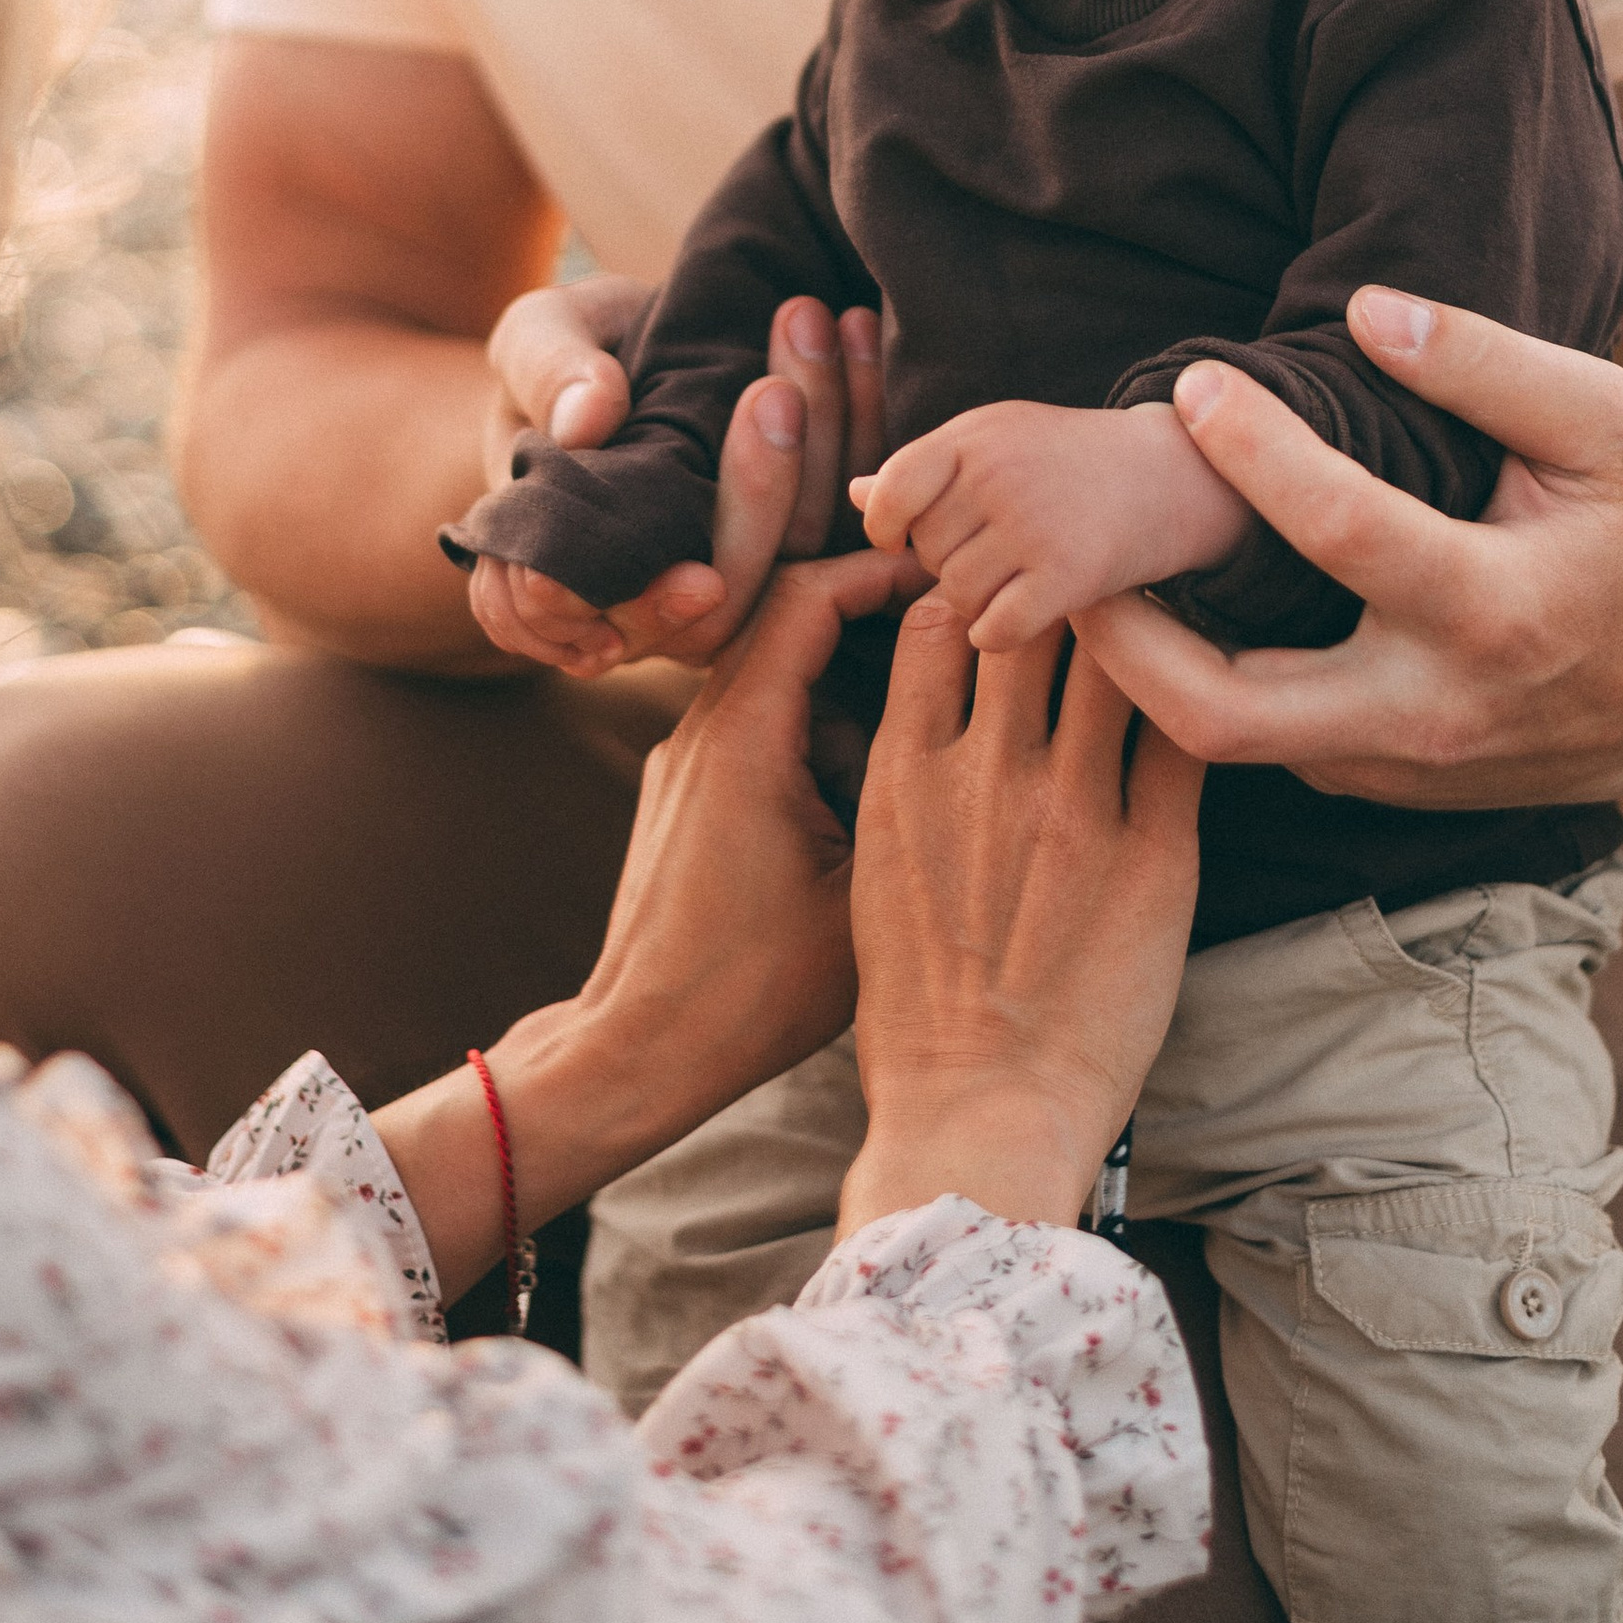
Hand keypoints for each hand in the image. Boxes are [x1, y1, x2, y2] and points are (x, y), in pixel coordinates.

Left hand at [376, 550, 904, 1294]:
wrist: (639, 1051)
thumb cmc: (754, 990)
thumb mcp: (864, 891)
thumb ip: (914, 794)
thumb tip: (983, 729)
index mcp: (744, 736)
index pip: (806, 594)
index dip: (880, 572)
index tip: (946, 578)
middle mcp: (702, 729)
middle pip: (787, 620)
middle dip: (871, 618)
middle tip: (953, 632)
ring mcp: (684, 761)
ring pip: (773, 675)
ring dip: (846, 688)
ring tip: (922, 729)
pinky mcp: (681, 796)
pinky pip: (751, 725)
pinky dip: (812, 731)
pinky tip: (866, 788)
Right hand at [460, 280, 883, 671]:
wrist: (628, 352)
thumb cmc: (564, 362)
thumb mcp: (534, 341)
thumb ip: (548, 373)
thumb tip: (588, 421)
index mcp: (565, 577)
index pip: (614, 625)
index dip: (657, 608)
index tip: (701, 569)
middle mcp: (657, 602)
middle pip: (725, 598)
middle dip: (759, 494)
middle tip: (775, 389)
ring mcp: (744, 578)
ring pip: (802, 556)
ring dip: (826, 438)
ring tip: (824, 323)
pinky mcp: (813, 540)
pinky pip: (854, 505)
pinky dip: (867, 415)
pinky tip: (857, 334)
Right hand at [839, 599, 1204, 1235]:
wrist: (981, 1116)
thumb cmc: (918, 1010)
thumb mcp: (877, 871)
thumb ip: (911, 776)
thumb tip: (943, 709)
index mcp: (905, 774)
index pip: (938, 619)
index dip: (974, 584)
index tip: (1006, 576)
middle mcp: (988, 774)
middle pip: (1032, 615)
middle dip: (1062, 576)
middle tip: (1101, 555)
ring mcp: (1076, 810)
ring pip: (1119, 654)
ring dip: (1143, 616)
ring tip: (1171, 589)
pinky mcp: (1157, 855)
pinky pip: (1188, 734)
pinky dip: (1203, 692)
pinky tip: (1220, 669)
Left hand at [852, 398, 1248, 650]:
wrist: (1169, 474)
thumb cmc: (1064, 459)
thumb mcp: (994, 442)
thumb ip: (924, 471)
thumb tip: (853, 494)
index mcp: (974, 436)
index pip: (892, 491)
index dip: (888, 525)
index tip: (906, 536)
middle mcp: (1000, 475)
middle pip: (927, 551)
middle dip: (949, 559)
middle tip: (995, 548)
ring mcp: (1034, 525)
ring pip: (956, 595)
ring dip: (978, 598)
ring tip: (1015, 573)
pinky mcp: (1068, 576)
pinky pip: (992, 630)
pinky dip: (1000, 632)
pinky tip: (1024, 610)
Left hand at [1075, 287, 1622, 807]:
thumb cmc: (1617, 528)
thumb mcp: (1600, 424)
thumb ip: (1486, 363)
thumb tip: (1366, 312)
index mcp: (1495, 610)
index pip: (1346, 533)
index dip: (1260, 453)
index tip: (1194, 383)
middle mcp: (1430, 711)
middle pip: (1230, 711)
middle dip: (1127, 635)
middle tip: (1069, 547)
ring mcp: (1388, 768)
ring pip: (1218, 742)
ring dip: (1131, 665)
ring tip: (1082, 572)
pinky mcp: (1360, 788)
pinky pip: (1251, 742)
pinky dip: (1186, 677)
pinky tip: (1155, 603)